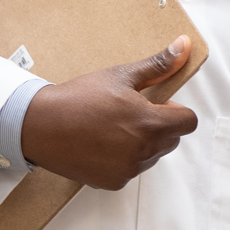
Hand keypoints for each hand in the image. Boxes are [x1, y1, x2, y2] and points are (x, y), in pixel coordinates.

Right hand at [20, 36, 199, 189]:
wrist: (41, 125)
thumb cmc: (80, 98)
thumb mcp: (122, 76)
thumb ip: (159, 65)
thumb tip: (183, 47)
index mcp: (151, 124)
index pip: (188, 122)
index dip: (175, 110)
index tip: (156, 104)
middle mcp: (143, 151)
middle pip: (172, 140)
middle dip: (159, 126)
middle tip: (130, 113)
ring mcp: (128, 170)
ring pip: (152, 156)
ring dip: (143, 143)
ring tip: (113, 127)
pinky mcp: (113, 182)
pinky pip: (131, 170)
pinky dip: (124, 159)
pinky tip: (102, 144)